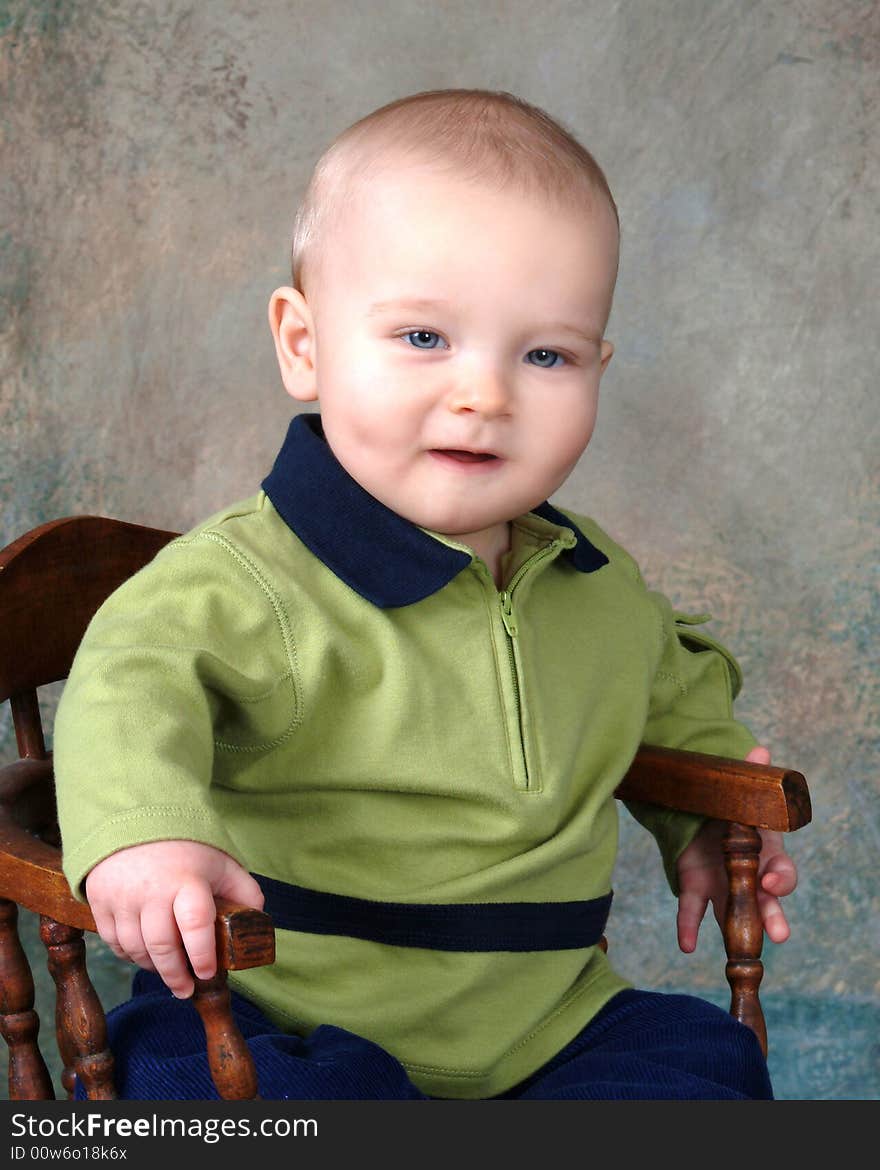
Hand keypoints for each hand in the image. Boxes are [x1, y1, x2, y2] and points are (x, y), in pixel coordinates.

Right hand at [85, 840, 264, 997]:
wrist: (136, 820)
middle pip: (162, 946)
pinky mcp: (99, 900)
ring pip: (135, 949)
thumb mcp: (222, 862)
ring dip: (153, 967)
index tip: (208, 973)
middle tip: (187, 989)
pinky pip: (113, 941)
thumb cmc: (186, 847)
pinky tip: (144, 955)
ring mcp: (122, 896)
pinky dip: (129, 954)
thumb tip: (257, 924)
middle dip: (176, 974)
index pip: (196, 924)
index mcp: (187, 879)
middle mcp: (151, 890)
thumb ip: (244, 891)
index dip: (203, 954)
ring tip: (168, 972)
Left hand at [675, 746, 798, 953]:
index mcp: (765, 851)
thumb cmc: (730, 804)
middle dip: (774, 917)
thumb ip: (753, 773)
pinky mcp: (695, 886)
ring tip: (740, 953)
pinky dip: (688, 927)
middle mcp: (748, 875)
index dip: (781, 879)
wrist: (697, 807)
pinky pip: (692, 911)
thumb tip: (760, 750)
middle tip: (779, 933)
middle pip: (766, 901)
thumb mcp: (741, 789)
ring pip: (734, 913)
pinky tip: (686, 944)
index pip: (782, 871)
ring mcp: (722, 884)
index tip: (772, 882)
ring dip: (738, 932)